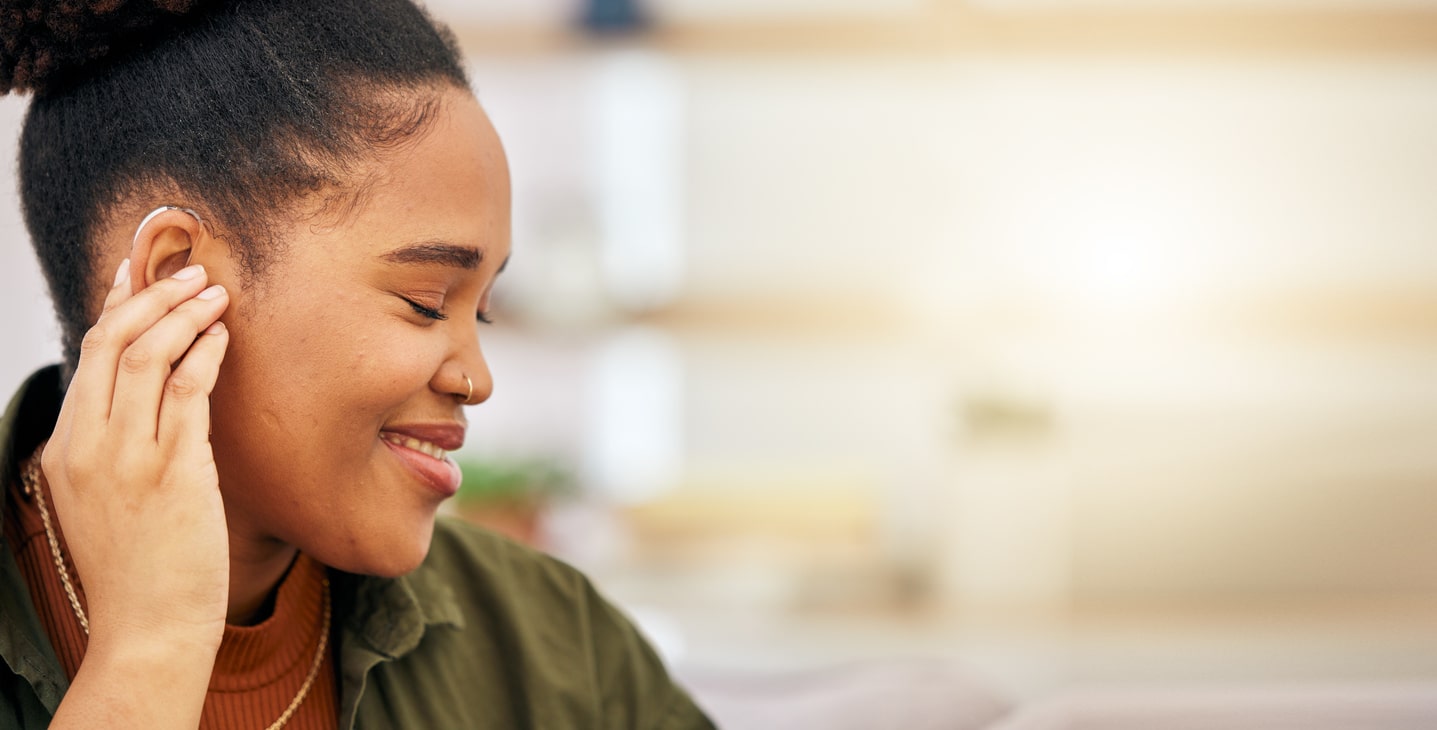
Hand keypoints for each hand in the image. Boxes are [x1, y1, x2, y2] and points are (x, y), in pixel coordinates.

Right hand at [40, 259, 231, 649]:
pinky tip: (225, 337)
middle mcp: (88, 448)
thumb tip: (150, 393)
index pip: (86, 356)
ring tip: (217, 293)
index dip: (116, 305)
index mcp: (64, 450)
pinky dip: (206, 355)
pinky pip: (188, 394)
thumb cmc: (140, 567)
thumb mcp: (104, 499)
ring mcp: (128, 460)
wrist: (148, 630)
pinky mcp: (174, 474)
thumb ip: (117, 446)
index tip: (137, 269)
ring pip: (148, 357)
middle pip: (112, 343)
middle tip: (194, 270)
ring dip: (186, 315)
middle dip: (153, 294)